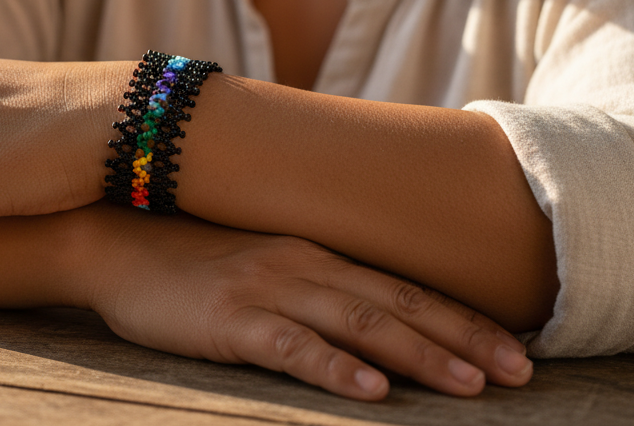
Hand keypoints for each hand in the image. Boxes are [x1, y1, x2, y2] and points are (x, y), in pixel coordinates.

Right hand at [81, 206, 532, 400]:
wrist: (112, 241)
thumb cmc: (186, 256)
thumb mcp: (257, 259)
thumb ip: (309, 278)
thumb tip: (365, 318)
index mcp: (313, 251)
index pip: (402, 285)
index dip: (462, 316)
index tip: (517, 345)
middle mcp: (301, 262)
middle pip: (397, 302)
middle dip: (464, 337)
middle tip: (522, 372)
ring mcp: (265, 287)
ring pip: (359, 322)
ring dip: (420, 353)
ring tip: (470, 386)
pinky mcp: (229, 318)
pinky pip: (291, 345)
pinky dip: (335, 367)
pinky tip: (371, 391)